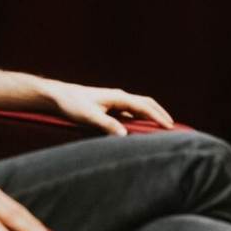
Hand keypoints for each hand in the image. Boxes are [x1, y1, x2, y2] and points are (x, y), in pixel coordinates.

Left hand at [47, 82, 174, 135]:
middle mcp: (119, 96)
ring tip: (161, 126)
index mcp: (118, 97)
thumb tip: (124, 135)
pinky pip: (131, 110)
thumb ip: (107, 125)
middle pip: (146, 103)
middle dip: (160, 113)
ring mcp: (114, 100)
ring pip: (139, 106)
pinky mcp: (109, 105)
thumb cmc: (72, 104)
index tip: (170, 128)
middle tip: (172, 126)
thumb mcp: (89, 117)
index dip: (158, 117)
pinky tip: (140, 126)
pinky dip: (140, 117)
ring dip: (151, 114)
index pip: (144, 107)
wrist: (58, 96)